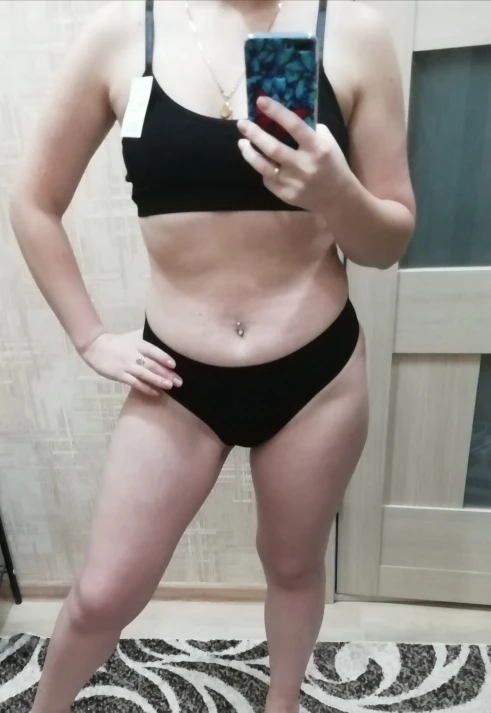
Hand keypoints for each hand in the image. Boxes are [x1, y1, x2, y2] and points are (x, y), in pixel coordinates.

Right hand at [79, 330, 181, 396]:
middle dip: (166, 373)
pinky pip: (135, 383)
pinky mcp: (119, 375)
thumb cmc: (118, 342)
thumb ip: (148, 337)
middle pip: (151, 364)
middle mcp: (133, 354)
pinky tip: (156, 393)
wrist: (95, 347)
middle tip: (179, 381)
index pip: (152, 350)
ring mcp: (126, 366)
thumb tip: (166, 334)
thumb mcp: (133, 336)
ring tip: (170, 386)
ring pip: (144, 374)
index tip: (174, 364)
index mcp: (137, 344)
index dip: (163, 357)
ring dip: (158, 381)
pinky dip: (146, 388)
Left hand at [237, 96, 351, 212]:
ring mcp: (293, 182)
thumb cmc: (333, 164)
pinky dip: (262, 168)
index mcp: (317, 148)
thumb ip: (310, 129)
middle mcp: (304, 165)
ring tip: (242, 142)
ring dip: (249, 153)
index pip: (294, 125)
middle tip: (242, 123)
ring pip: (263, 166)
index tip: (260, 101)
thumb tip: (285, 116)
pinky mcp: (286, 195)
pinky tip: (259, 160)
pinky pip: (267, 179)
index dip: (276, 112)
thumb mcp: (328, 142)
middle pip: (272, 147)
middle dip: (254, 133)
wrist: (338, 197)